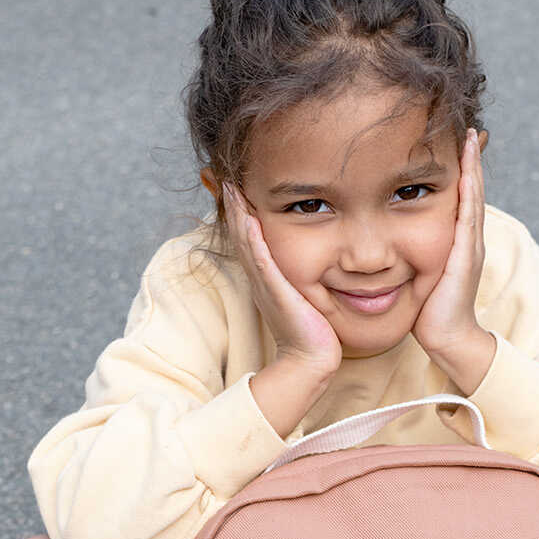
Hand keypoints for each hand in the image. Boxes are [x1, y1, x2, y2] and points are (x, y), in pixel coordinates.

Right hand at [223, 183, 342, 375]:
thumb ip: (297, 278)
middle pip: (241, 236)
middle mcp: (260, 279)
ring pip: (247, 243)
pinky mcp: (276, 291)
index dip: (241, 213)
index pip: (249, 239)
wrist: (311, 359)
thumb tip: (310, 262)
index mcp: (265, 278)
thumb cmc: (311, 331)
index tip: (237, 187)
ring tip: (232, 189)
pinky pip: (262, 261)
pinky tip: (250, 220)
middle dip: (234, 207)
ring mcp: (265, 285)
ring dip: (238, 215)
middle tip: (227, 180)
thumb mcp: (301, 296)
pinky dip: (254, 239)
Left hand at [410, 128, 485, 359]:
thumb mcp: (420, 275)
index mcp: (457, 242)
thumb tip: (392, 245)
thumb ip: (412, 256)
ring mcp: (469, 246)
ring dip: (473, 167)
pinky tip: (467, 172)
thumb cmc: (430, 312)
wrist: (447, 338)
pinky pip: (468, 216)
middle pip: (472, 191)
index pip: (460, 199)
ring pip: (473, 198)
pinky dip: (470, 192)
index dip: (461, 171)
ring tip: (471, 139)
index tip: (457, 144)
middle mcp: (468, 239)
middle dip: (472, 160)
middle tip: (471, 130)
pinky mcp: (464, 256)